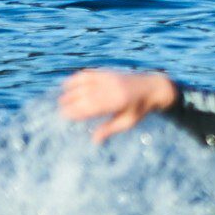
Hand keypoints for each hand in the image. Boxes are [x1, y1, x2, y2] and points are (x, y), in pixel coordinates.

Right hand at [56, 68, 176, 142]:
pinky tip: (68, 83)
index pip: (91, 107)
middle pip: (85, 95)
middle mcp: (111, 88)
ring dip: (71, 90)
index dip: (77, 111)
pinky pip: (90, 73)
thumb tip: (94, 141)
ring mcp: (109, 78)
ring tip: (61, 99)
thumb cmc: (141, 109)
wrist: (154, 87)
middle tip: (60, 110)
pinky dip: (77, 78)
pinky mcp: (109, 72)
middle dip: (71, 102)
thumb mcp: (128, 122)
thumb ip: (110, 129)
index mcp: (116, 102)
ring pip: (85, 83)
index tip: (65, 116)